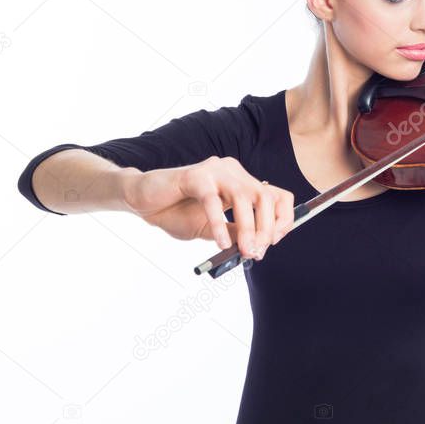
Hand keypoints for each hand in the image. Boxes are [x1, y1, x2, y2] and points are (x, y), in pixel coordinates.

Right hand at [120, 156, 294, 260]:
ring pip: (245, 197)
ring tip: (244, 251)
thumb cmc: (176, 212)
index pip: (277, 196)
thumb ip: (234, 233)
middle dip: (267, 228)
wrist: (142, 201)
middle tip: (256, 252)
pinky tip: (219, 243)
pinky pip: (213, 200)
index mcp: (241, 182)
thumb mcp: (212, 230)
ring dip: (248, 228)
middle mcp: (233, 172)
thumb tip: (256, 247)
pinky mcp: (194, 175)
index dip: (282, 219)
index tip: (274, 243)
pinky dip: (219, 224)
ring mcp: (215, 171)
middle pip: (266, 196)